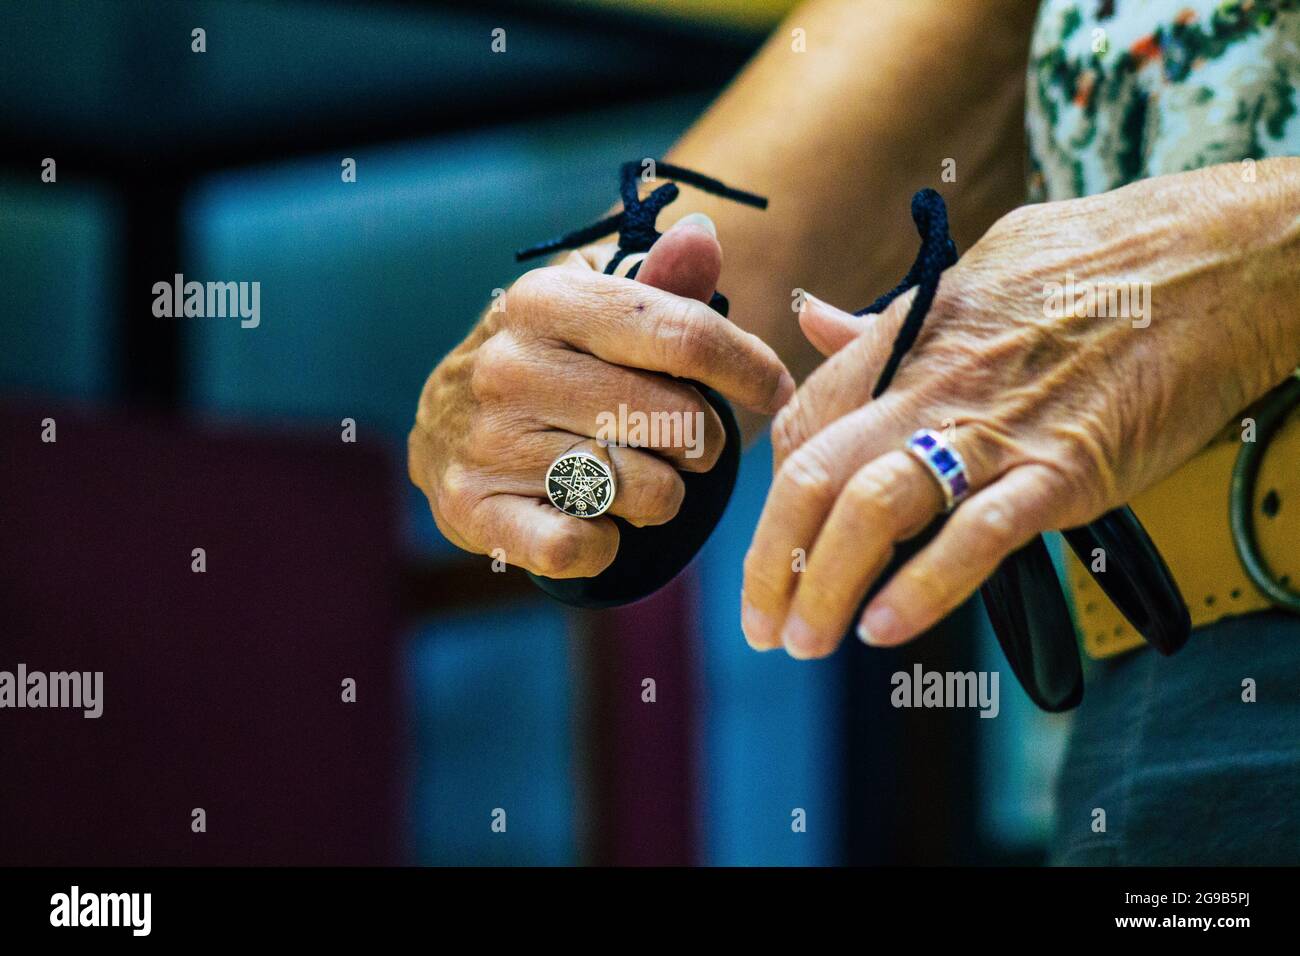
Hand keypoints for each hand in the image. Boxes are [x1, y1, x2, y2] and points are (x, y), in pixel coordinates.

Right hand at [409, 216, 794, 577]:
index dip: (750, 368)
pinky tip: (593, 521)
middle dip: (705, 442)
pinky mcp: (472, 510)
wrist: (442, 427)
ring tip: (632, 478)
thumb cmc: (550, 363)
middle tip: (688, 444)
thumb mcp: (595, 308)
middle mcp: (510, 366)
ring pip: (643, 490)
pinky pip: (582, 546)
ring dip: (659, 496)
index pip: (684, 334)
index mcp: (546, 300)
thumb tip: (704, 237)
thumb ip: (659, 282)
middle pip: (677, 420)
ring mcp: (488, 441)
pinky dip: (605, 545)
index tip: (777, 390)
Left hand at [741, 162, 1299, 657]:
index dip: (773, 495)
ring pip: (875, 510)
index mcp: (905, 339)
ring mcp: (996, 430)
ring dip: (826, 588)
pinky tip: (884, 630)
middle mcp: (932, 386)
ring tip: (805, 642)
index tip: (774, 542)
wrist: (1212, 262)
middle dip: (771, 561)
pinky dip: (923, 590)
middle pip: (813, 476)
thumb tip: (816, 321)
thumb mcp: (968, 270)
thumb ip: (884, 319)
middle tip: (759, 622)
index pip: (802, 424)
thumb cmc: (1093, 263)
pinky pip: (976, 537)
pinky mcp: (1065, 471)